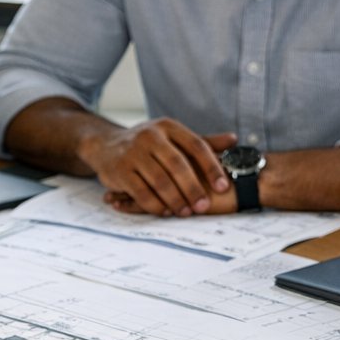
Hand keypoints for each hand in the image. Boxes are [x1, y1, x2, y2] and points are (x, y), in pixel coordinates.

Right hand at [79, 119, 234, 216]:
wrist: (105, 145)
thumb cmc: (148, 145)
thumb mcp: (173, 138)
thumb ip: (203, 142)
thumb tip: (234, 141)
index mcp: (168, 126)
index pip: (196, 145)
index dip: (211, 167)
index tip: (223, 186)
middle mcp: (149, 136)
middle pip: (177, 165)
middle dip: (193, 188)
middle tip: (204, 206)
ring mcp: (132, 153)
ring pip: (159, 181)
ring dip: (175, 200)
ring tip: (186, 212)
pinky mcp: (119, 170)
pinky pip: (141, 192)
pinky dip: (155, 205)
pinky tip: (166, 212)